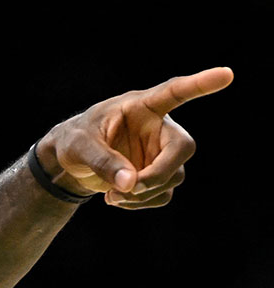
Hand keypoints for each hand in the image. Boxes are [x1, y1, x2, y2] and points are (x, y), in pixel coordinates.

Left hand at [36, 67, 232, 208]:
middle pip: (182, 149)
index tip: (226, 74)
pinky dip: (143, 202)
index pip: (174, 92)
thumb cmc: (75, 141)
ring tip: (112, 196)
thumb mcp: (79, 147)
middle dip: (159, 173)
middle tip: (130, 187)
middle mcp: (158, 128)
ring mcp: (160, 153)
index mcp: (141, 107)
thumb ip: (102, 161)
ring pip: (174, 177)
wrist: (71, 162)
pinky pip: (163, 194)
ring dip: (145, 193)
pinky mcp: (157, 175)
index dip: (200, 84)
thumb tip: (131, 184)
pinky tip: (118, 199)